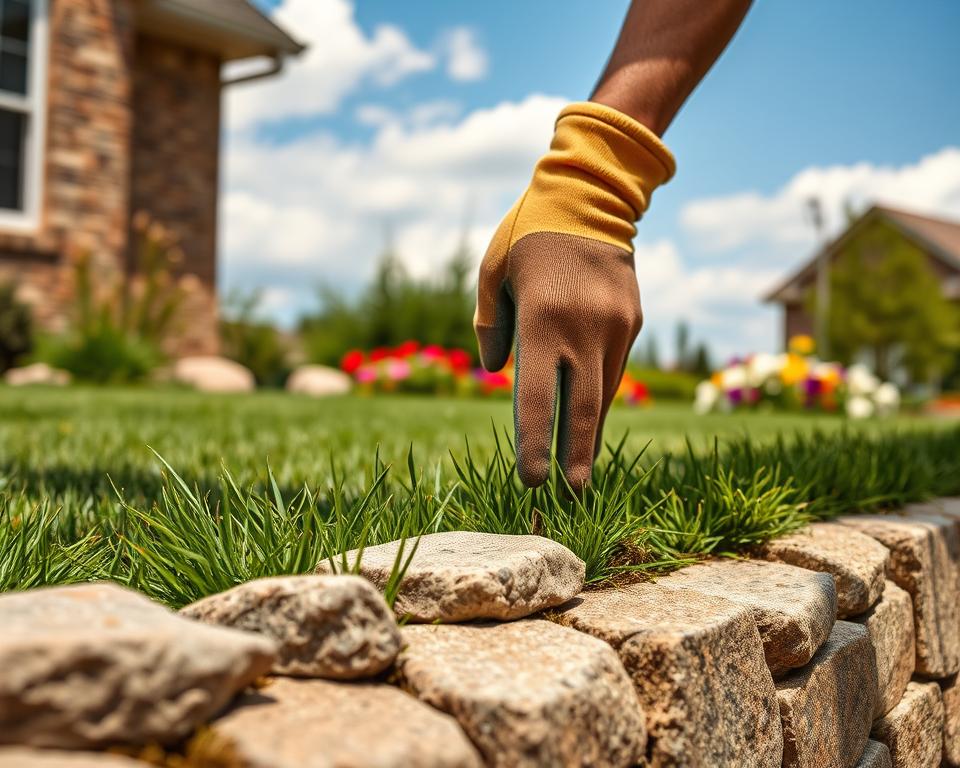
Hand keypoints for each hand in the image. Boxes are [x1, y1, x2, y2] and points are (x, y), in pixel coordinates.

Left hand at [474, 102, 674, 490]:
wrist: (591, 197)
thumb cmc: (526, 237)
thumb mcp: (493, 274)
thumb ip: (490, 327)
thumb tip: (500, 373)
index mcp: (542, 320)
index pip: (537, 398)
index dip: (535, 444)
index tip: (533, 481)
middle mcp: (583, 329)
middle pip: (581, 411)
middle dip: (575, 459)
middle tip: (569, 497)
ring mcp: (614, 327)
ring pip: (602, 394)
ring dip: (589, 433)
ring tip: (579, 469)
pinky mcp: (631, 322)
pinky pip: (613, 369)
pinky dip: (598, 396)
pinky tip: (588, 418)